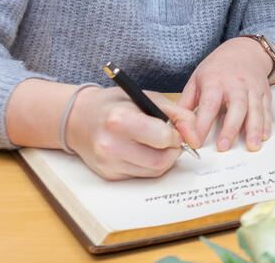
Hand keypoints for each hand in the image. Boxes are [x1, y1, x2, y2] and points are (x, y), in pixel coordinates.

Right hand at [65, 86, 200, 179]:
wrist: (78, 119)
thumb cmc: (116, 104)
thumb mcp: (148, 97)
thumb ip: (178, 114)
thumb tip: (196, 137)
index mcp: (120, 120)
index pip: (163, 138)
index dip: (176, 135)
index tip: (174, 129)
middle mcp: (111, 145)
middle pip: (161, 160)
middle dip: (172, 150)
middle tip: (169, 139)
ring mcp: (108, 163)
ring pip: (154, 171)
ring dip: (163, 159)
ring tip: (155, 143)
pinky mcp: (109, 176)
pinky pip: (142, 176)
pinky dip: (149, 165)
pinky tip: (141, 150)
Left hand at [179, 36, 274, 151]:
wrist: (244, 50)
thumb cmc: (217, 68)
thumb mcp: (197, 79)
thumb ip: (187, 103)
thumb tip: (176, 126)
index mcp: (215, 81)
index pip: (209, 104)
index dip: (203, 123)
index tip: (197, 141)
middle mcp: (236, 84)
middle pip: (236, 106)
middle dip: (230, 128)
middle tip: (223, 147)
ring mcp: (252, 88)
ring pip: (255, 108)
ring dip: (254, 128)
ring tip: (252, 146)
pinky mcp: (264, 92)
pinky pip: (266, 108)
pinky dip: (266, 123)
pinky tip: (263, 136)